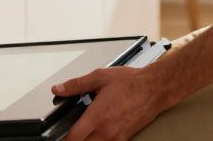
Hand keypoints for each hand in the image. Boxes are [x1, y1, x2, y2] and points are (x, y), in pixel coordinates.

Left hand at [54, 66, 170, 140]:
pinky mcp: (125, 138)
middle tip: (71, 134)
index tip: (58, 137)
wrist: (155, 88)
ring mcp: (117, 137)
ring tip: (84, 132)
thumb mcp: (99, 77)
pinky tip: (98, 133)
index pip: (74, 137)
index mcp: (98, 116)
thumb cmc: (131, 82)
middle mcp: (107, 130)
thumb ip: (76, 85)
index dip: (64, 139)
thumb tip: (59, 89)